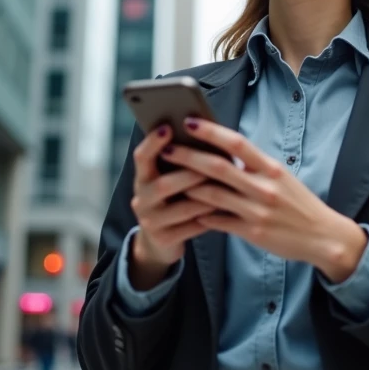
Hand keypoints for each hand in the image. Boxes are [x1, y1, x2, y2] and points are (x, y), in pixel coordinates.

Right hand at [127, 124, 213, 287]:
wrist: (160, 242)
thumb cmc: (173, 200)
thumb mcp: (169, 180)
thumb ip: (180, 163)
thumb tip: (205, 134)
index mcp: (143, 178)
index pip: (141, 157)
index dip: (153, 143)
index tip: (168, 127)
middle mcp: (141, 199)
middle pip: (163, 185)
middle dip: (190, 175)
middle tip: (214, 166)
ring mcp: (150, 221)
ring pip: (181, 208)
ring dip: (206, 198)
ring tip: (227, 189)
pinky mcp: (164, 239)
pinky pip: (191, 227)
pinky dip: (209, 218)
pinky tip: (225, 210)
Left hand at [159, 118, 367, 282]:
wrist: (324, 237)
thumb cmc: (300, 204)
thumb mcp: (282, 178)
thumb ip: (255, 167)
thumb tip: (225, 153)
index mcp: (271, 168)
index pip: (237, 143)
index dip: (211, 132)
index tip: (190, 122)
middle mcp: (264, 187)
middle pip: (218, 167)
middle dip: (189, 156)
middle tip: (166, 149)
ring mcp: (257, 211)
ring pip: (212, 195)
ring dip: (187, 186)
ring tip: (167, 180)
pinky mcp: (252, 232)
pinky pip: (218, 221)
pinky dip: (201, 214)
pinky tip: (187, 210)